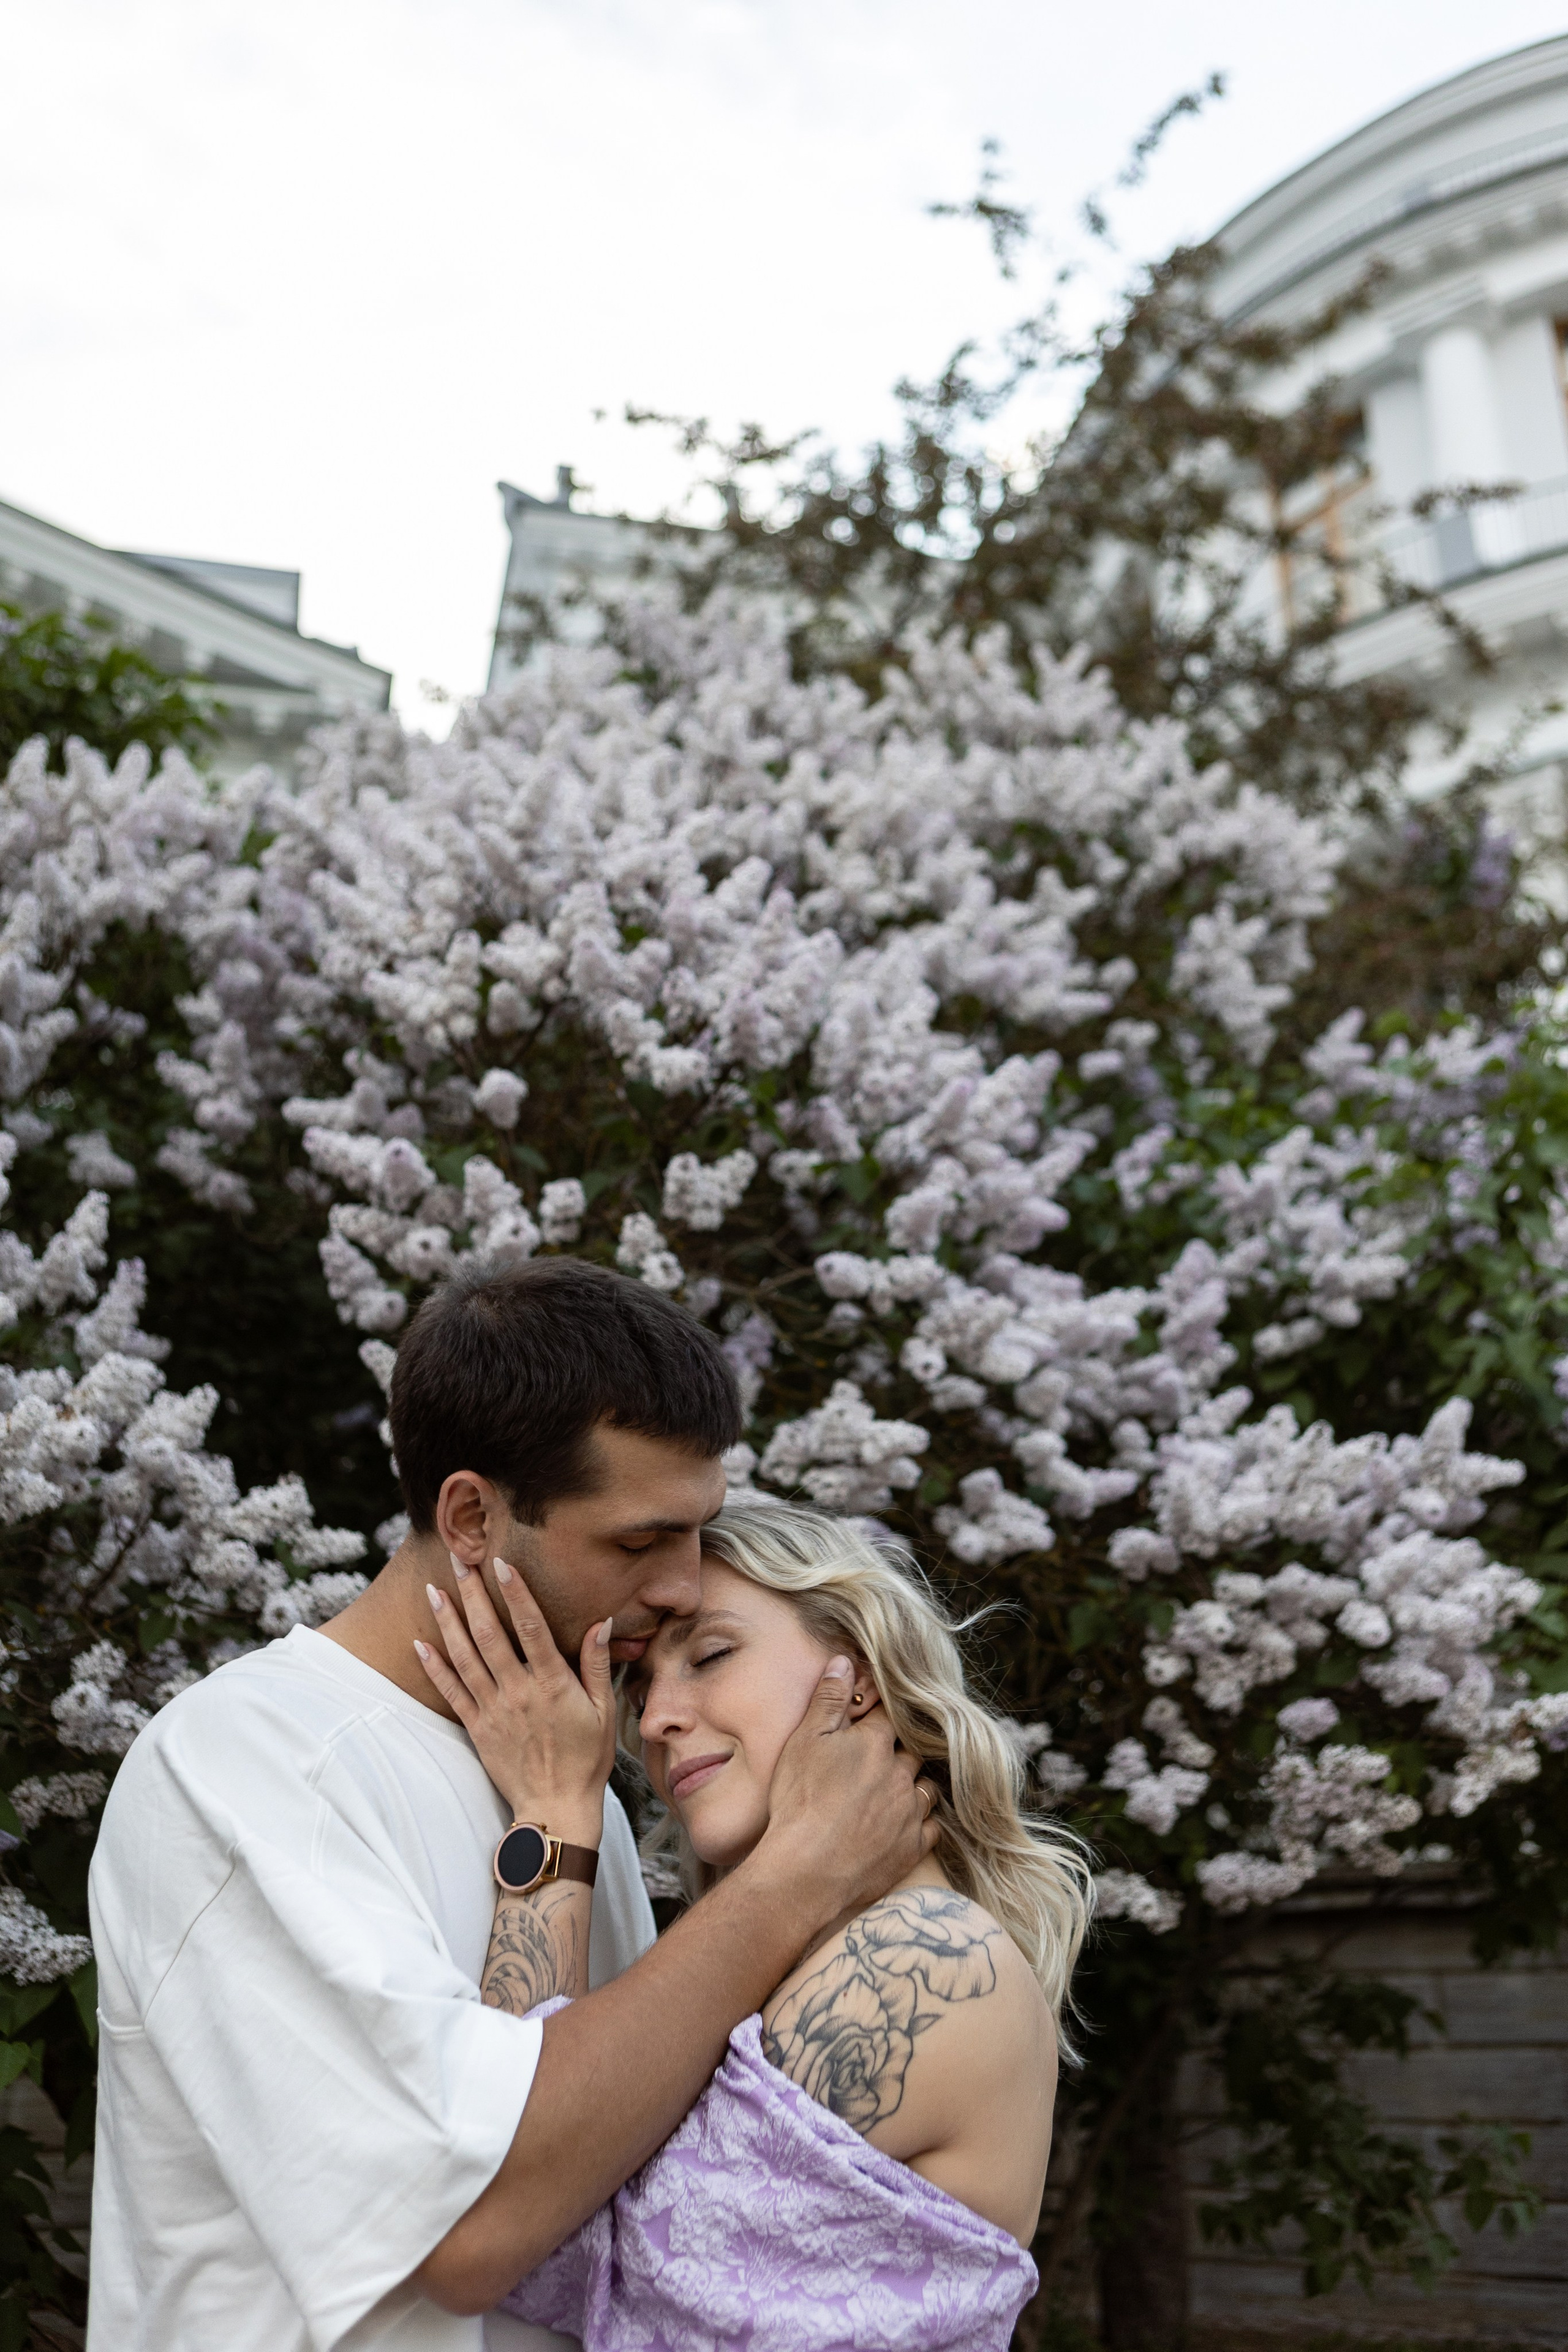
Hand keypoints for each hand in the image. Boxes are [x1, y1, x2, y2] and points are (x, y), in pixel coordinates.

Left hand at [415, 1559, 615, 1840]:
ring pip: (465, 1657)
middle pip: (489, 1634)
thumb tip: (602, 1622)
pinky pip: (451, 1692)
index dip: (516, 1593)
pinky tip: (420, 1642)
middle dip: (472, 1593)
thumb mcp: (604, 1711)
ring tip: (434, 1589)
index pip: (531, 1627)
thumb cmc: (586, 1759)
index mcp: (552, 1684)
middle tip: (458, 1559)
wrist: (556, 1807)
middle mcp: (518, 1692)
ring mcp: (494, 1710)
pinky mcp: (477, 1728)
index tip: (501, 1563)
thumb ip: (598, 1665)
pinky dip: (434, 1667)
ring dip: (448, 1621)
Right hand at [752, 1657, 938, 1931]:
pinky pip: (931, 1827)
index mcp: (875, 1743)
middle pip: (910, 1751)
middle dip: (898, 1752)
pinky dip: (922, 1822)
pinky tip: (908, 1822)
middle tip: (880, 1758)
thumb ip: (828, 1699)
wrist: (806, 1870)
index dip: (878, 1717)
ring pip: (926, 1788)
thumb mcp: (805, 1740)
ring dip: (913, 1785)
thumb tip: (845, 1661)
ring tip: (896, 1789)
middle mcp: (900, 1774)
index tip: (871, 1720)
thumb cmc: (799, 1801)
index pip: (887, 1716)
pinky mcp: (911, 1848)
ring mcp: (909, 1812)